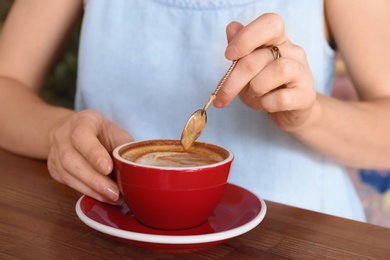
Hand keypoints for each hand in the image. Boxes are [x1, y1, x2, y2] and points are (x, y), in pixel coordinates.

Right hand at [47, 109, 132, 203]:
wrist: (75, 131)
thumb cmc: (102, 133)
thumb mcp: (116, 133)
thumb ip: (123, 148)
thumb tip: (136, 170)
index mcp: (83, 121)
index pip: (81, 135)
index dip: (93, 153)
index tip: (108, 168)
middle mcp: (63, 134)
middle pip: (71, 159)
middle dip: (94, 179)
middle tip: (114, 192)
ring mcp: (55, 152)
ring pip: (67, 173)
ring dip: (91, 189)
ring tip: (112, 197)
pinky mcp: (54, 168)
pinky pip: (67, 182)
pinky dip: (87, 191)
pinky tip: (102, 197)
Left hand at [216, 13, 316, 130]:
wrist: (288, 112)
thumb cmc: (265, 88)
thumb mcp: (247, 70)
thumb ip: (240, 51)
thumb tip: (232, 28)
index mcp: (278, 40)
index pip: (270, 23)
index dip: (247, 37)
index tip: (229, 55)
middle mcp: (293, 52)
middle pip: (260, 56)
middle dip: (234, 78)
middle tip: (222, 95)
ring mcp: (303, 73)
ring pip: (279, 70)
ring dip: (256, 86)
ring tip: (254, 93)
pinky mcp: (306, 96)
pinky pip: (283, 98)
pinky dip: (267, 103)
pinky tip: (266, 104)